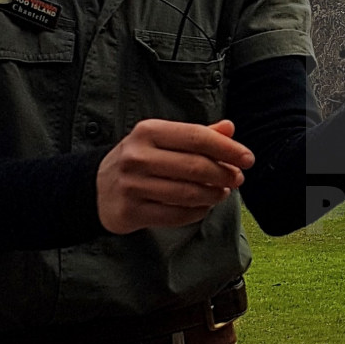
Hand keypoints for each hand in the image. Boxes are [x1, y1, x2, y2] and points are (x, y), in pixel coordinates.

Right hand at [97, 117, 253, 234]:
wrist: (96, 187)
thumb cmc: (139, 159)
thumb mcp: (161, 139)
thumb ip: (196, 135)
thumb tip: (229, 128)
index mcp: (148, 131)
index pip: (197, 137)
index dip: (227, 149)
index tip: (248, 159)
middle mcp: (138, 156)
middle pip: (195, 167)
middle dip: (224, 174)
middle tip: (237, 178)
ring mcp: (132, 185)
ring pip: (188, 193)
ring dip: (213, 195)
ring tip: (222, 192)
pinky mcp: (131, 211)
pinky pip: (176, 215)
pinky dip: (197, 211)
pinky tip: (204, 206)